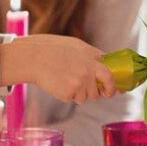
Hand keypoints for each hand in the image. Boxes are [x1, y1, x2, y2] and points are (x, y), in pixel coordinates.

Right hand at [0, 35, 116, 103]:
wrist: (34, 57)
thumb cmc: (54, 49)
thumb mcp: (78, 46)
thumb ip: (93, 56)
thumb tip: (106, 64)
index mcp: (92, 59)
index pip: (109, 76)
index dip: (112, 86)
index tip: (112, 91)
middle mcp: (88, 72)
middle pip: (97, 92)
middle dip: (94, 93)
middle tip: (86, 89)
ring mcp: (79, 84)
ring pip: (84, 97)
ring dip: (78, 93)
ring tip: (65, 79)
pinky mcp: (68, 93)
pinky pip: (72, 99)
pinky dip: (66, 94)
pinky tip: (58, 83)